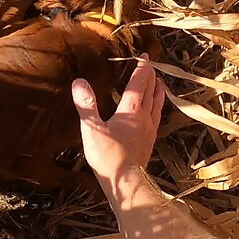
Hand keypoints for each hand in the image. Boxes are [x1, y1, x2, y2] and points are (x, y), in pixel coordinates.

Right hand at [72, 59, 163, 200]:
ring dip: (158, 92)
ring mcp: (150, 130)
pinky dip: (156, 108)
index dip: (142, 68)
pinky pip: (156, 118)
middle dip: (151, 77)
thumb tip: (79, 82)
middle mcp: (145, 117)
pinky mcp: (150, 142)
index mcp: (131, 110)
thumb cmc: (108, 156)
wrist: (126, 183)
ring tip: (159, 85)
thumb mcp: (92, 128)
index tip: (144, 56)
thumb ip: (86, 105)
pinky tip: (152, 114)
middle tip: (151, 67)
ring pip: (158, 105)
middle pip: (152, 91)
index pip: (139, 82)